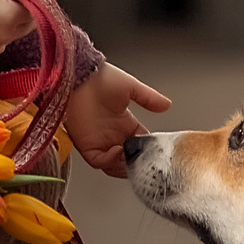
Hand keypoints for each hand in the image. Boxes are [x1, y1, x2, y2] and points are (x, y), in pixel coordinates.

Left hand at [62, 63, 171, 177]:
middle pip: (127, 160)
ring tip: (131, 158)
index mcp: (124, 123)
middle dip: (136, 163)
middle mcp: (112, 135)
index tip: (155, 150)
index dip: (147, 150)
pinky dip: (109, 161)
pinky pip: (99, 162)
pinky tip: (117, 150)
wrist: (77, 78)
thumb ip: (149, 98)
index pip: (140, 144)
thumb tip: (167, 104)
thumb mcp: (130, 86)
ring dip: (124, 165)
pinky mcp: (86, 145)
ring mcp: (99, 141)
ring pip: (114, 165)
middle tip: (144, 160)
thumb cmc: (99, 78)